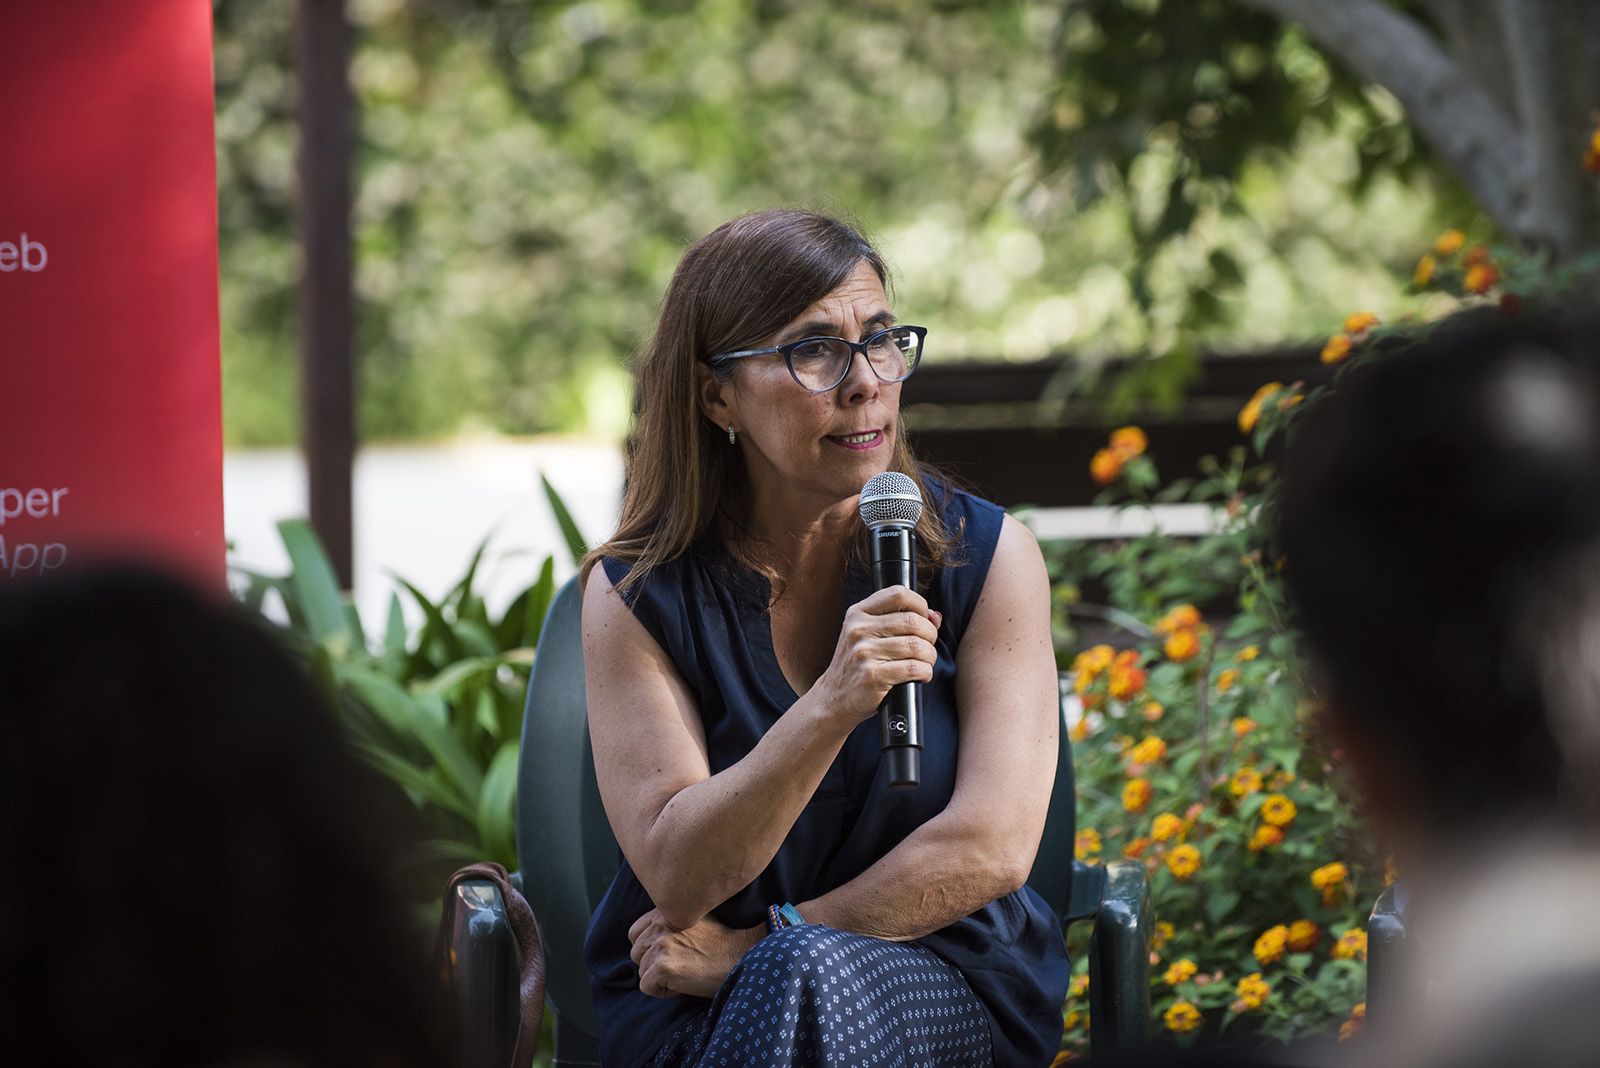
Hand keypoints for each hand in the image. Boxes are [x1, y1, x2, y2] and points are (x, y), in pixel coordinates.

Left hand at [628, 908, 763, 998]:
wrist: (740, 956)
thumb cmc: (720, 942)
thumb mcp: (692, 919)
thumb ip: (668, 922)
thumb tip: (647, 938)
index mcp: (664, 911)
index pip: (636, 934)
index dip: (651, 948)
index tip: (674, 952)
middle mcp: (659, 924)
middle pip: (636, 953)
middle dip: (653, 964)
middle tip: (681, 964)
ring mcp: (660, 945)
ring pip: (641, 972)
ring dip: (659, 978)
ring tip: (685, 972)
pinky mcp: (663, 966)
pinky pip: (647, 987)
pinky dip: (663, 992)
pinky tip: (684, 983)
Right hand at [813, 586, 941, 722]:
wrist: (834, 697)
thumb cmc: (858, 665)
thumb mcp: (868, 634)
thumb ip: (899, 620)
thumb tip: (935, 617)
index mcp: (858, 613)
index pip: (898, 593)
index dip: (920, 605)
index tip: (924, 620)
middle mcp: (859, 629)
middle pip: (913, 620)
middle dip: (930, 635)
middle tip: (928, 647)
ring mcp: (864, 652)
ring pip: (916, 645)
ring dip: (930, 656)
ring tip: (925, 663)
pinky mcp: (872, 676)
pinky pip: (913, 668)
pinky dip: (925, 672)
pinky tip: (921, 675)